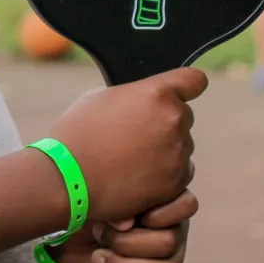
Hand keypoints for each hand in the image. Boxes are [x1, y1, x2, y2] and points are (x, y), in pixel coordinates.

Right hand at [43, 68, 203, 222]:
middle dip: (165, 123)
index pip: (195, 80)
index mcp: (157, 93)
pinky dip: (164, 175)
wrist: (68, 180)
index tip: (182, 91)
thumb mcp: (102, 98)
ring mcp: (178, 154)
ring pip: (182, 147)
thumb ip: (135, 96)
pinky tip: (135, 176)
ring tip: (129, 158)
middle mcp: (174, 121)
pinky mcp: (176, 182)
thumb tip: (149, 103)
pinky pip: (180, 173)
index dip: (188, 85)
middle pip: (184, 116)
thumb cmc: (78, 134)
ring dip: (165, 150)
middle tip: (135, 134)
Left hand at [54, 190, 196, 262]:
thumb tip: (126, 224)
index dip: (158, 214)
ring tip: (99, 255)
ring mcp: (170, 254)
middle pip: (168, 241)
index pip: (187, 205)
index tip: (127, 215)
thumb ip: (117, 203)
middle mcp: (174, 227)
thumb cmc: (85, 205)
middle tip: (99, 232)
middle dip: (125, 242)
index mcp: (165, 199)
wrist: (68, 231)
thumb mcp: (97, 195)